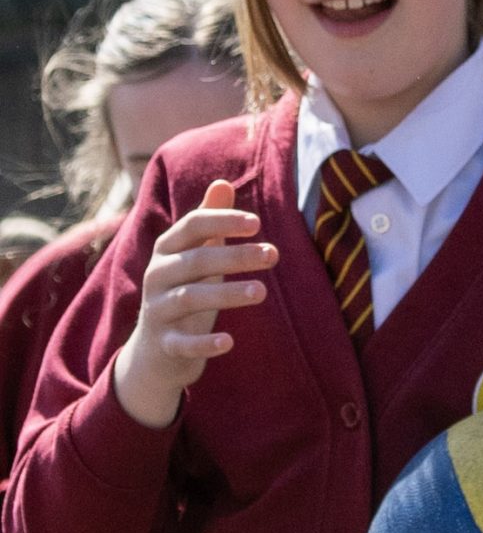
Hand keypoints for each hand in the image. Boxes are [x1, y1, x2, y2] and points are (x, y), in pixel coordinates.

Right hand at [111, 180, 275, 429]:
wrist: (157, 350)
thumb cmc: (185, 290)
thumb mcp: (196, 256)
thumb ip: (210, 223)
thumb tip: (223, 182)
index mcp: (167, 250)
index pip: (191, 226)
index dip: (222, 221)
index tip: (257, 223)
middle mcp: (157, 276)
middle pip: (196, 261)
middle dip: (235, 256)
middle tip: (274, 254)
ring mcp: (158, 310)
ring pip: (190, 298)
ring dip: (226, 294)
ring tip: (262, 291)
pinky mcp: (164, 343)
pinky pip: (182, 342)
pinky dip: (204, 343)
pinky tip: (229, 341)